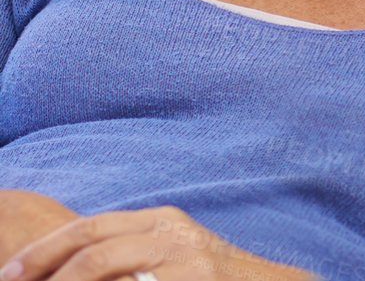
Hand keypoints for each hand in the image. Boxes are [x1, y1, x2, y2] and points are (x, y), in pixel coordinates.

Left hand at [0, 204, 315, 280]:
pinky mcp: (198, 280)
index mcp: (161, 221)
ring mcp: (188, 259)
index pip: (89, 229)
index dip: (44, 252)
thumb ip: (132, 254)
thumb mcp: (172, 254)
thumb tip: (66, 267)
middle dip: (46, 269)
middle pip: (93, 247)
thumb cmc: (212, 279)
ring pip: (105, 264)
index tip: (10, 274)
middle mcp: (173, 232)